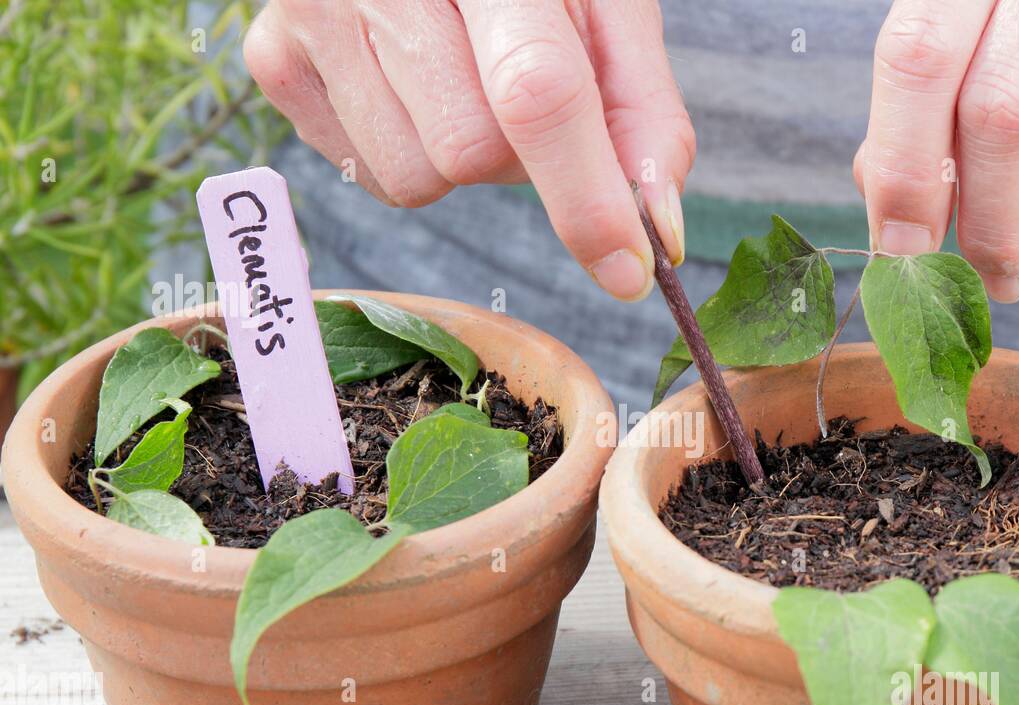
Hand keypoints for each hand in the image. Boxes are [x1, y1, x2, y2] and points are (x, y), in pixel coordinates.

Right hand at [244, 0, 693, 300]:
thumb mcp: (605, 2)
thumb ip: (641, 111)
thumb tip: (653, 232)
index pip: (536, 94)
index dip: (585, 195)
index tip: (627, 271)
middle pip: (473, 155)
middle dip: (519, 154)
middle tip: (518, 88)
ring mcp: (311, 14)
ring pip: (417, 178)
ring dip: (462, 157)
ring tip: (461, 76)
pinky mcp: (273, 58)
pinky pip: (370, 176)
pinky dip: (410, 149)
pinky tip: (411, 81)